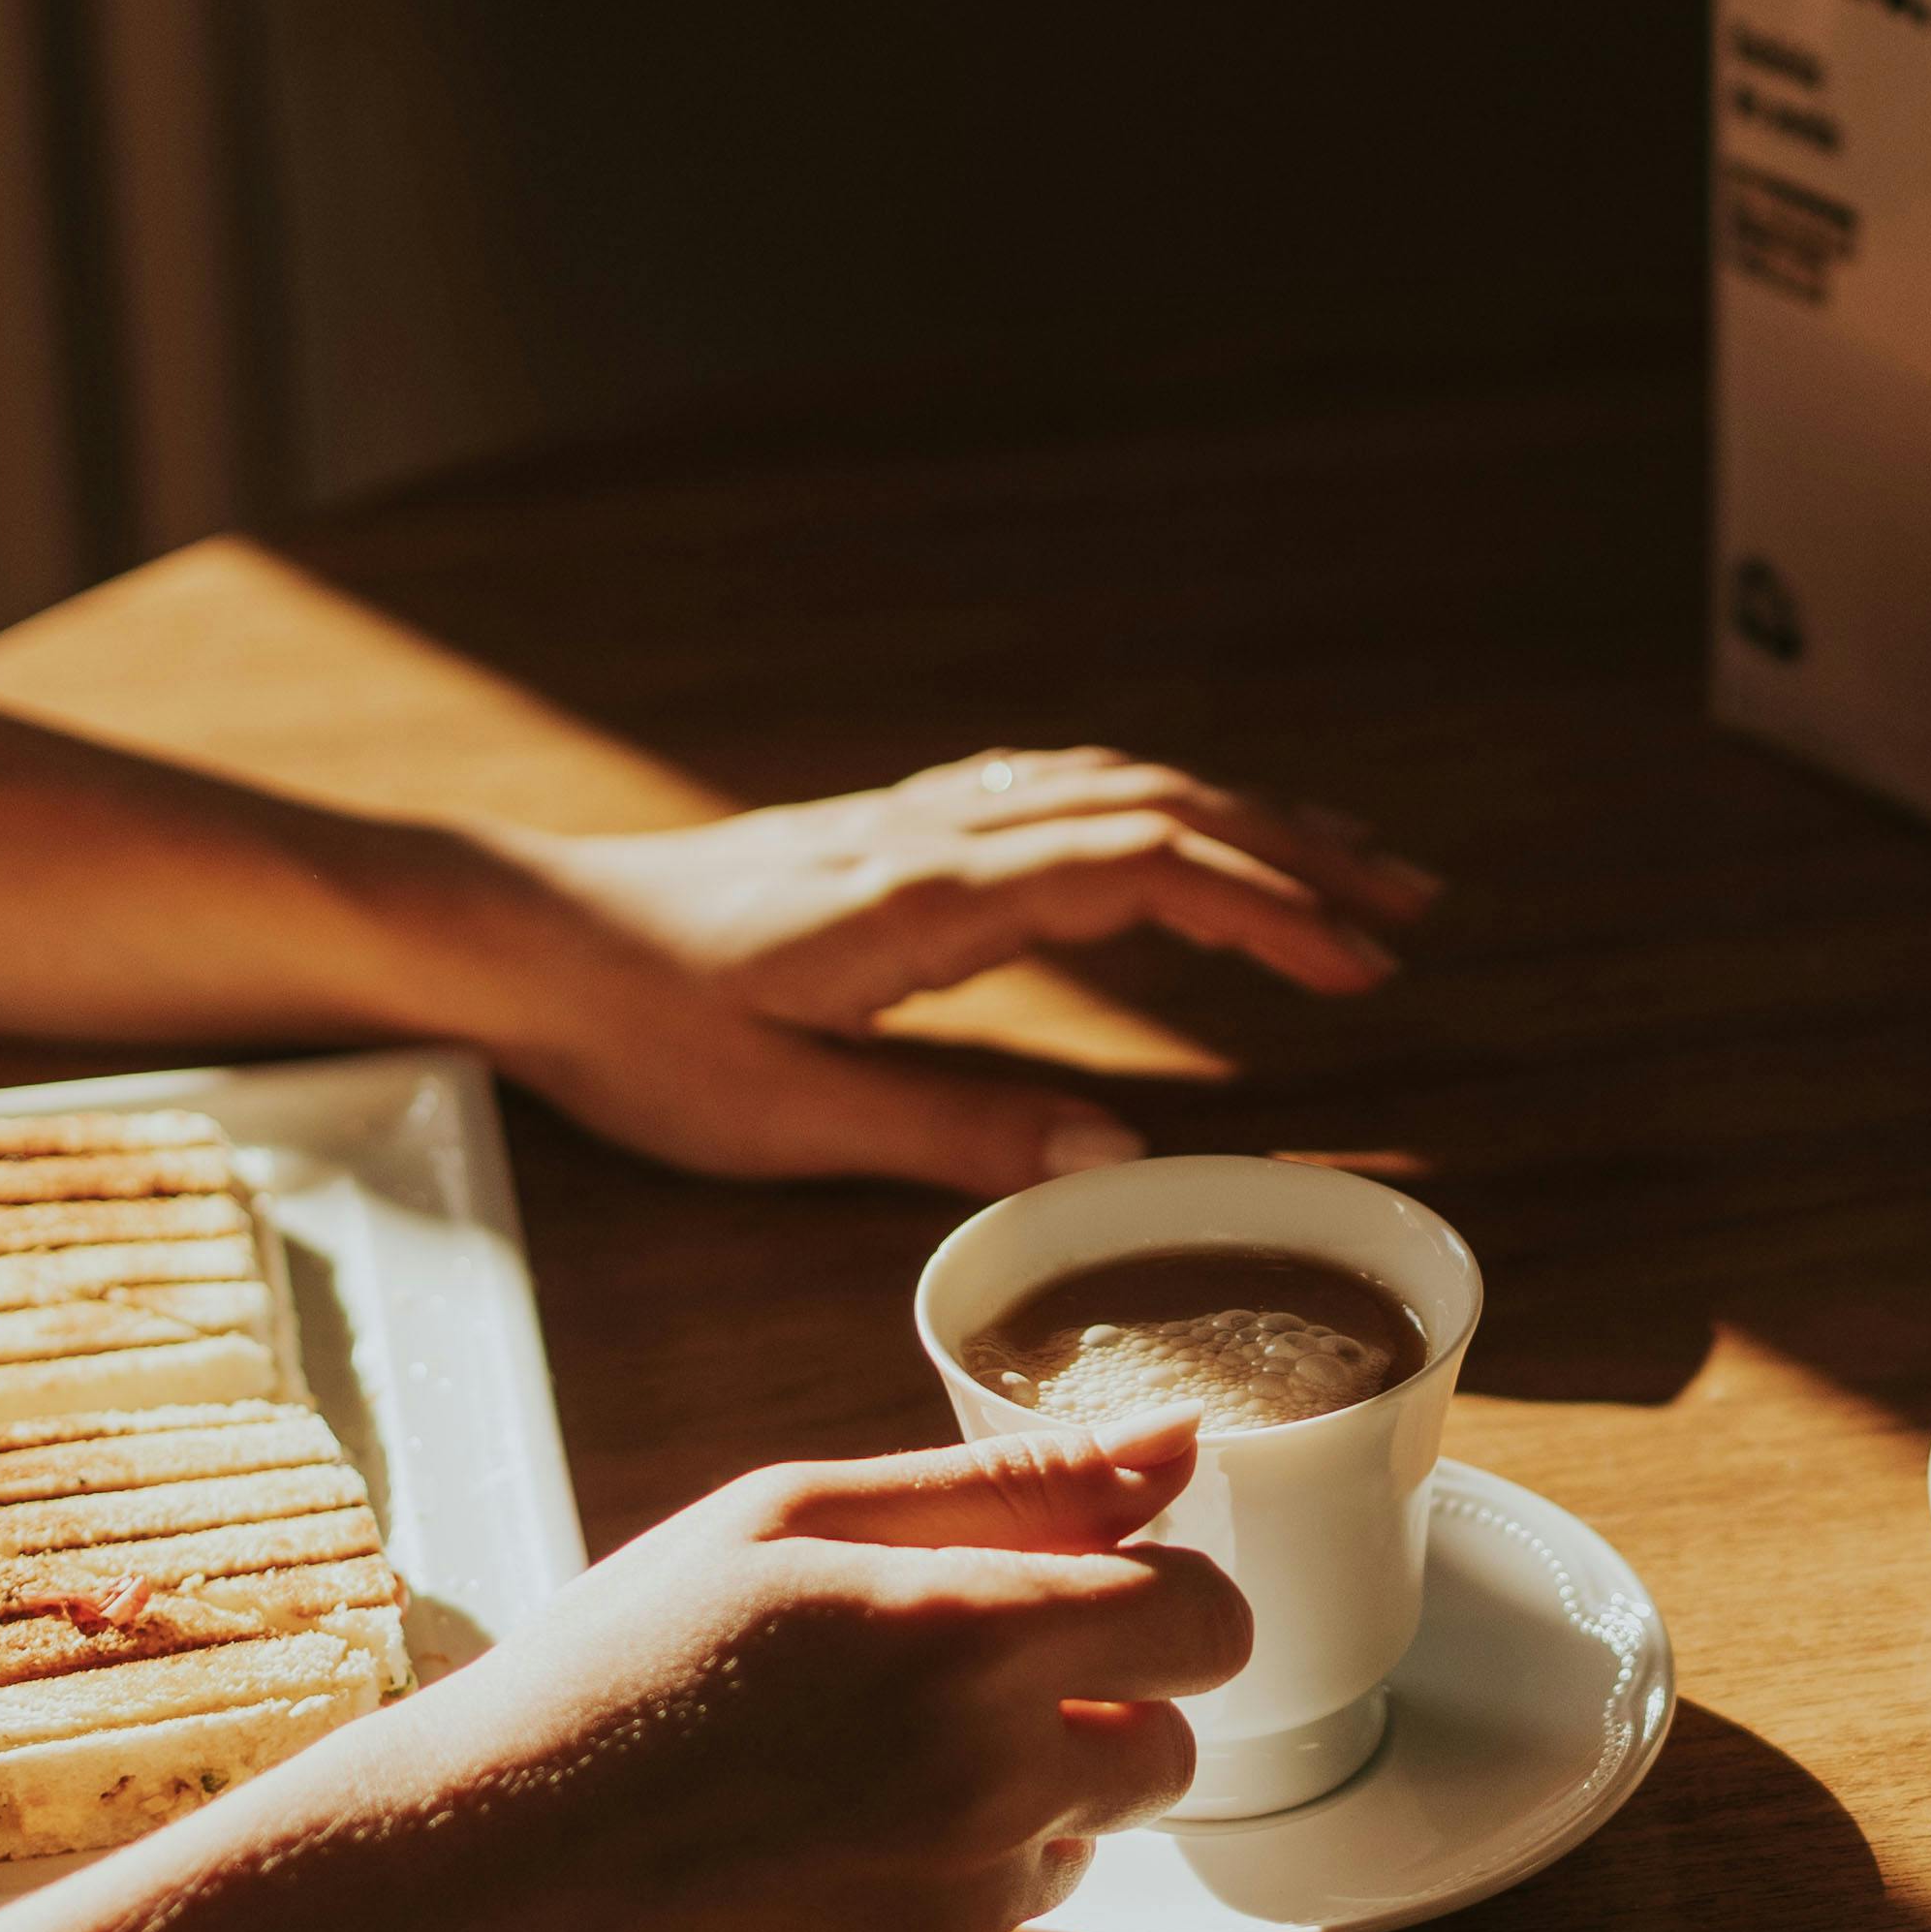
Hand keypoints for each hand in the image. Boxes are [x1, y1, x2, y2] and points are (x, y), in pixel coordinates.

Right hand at [279, 1423, 1244, 1931]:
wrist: (473, 1877)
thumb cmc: (619, 1669)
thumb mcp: (789, 1519)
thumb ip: (1011, 1480)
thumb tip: (1181, 1439)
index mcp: (971, 1635)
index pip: (1208, 1622)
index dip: (1167, 1607)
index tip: (1096, 1605)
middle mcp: (994, 1783)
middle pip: (1169, 1754)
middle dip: (1100, 1715)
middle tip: (945, 1696)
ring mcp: (959, 1913)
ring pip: (1071, 1850)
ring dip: (1003, 1813)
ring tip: (833, 1785)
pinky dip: (920, 1906)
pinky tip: (794, 1873)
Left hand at [478, 748, 1441, 1189]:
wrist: (519, 939)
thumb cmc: (635, 1035)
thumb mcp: (785, 1113)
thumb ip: (954, 1131)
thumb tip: (1119, 1147)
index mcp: (932, 897)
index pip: (1145, 869)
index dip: (1268, 909)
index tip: (1365, 962)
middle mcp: (941, 835)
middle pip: (1162, 805)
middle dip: (1300, 850)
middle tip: (1411, 907)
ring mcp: (919, 824)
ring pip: (1118, 784)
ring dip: (1242, 817)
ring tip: (1342, 866)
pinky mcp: (895, 837)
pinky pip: (1064, 789)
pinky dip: (1160, 805)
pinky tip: (1186, 836)